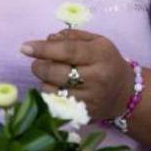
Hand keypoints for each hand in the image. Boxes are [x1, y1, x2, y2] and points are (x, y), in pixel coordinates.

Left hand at [20, 29, 134, 122]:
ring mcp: (90, 99)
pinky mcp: (83, 114)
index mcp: (100, 55)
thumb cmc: (107, 62)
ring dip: (45, 80)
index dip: (43, 49)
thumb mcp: (97, 42)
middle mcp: (96, 78)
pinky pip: (55, 103)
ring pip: (52, 90)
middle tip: (39, 62)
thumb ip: (72, 36)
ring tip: (53, 75)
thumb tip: (48, 39)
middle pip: (55, 72)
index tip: (25, 47)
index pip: (67, 51)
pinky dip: (50, 94)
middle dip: (40, 65)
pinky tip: (57, 88)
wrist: (125, 93)